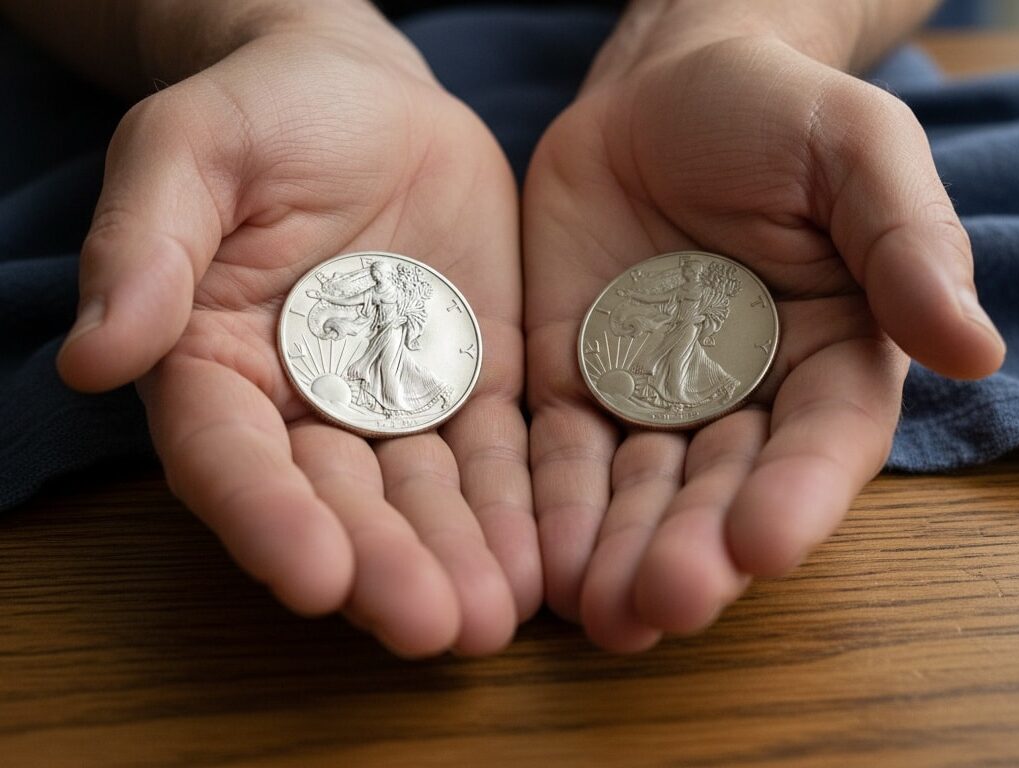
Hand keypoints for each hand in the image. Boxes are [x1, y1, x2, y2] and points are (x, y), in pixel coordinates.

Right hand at [57, 6, 537, 655]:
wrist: (367, 98)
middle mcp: (303, 408)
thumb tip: (98, 353)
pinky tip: (545, 558)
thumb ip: (147, 244)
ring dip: (458, 560)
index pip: (231, 459)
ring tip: (495, 619)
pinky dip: (518, 507)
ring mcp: (397, 404)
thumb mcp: (191, 151)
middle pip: (339, 502)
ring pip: (425, 497)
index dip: (267, 519)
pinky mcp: (475, 385)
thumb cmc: (265, 113)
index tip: (310, 575)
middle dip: (383, 567)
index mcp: (216, 366)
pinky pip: (499, 454)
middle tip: (431, 626)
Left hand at [524, 22, 1003, 649]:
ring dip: (618, 554)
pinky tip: (539, 558)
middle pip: (723, 491)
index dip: (798, 497)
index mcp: (831, 358)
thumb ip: (906, 240)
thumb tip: (972, 344)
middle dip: (694, 550)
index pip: (823, 444)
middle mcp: (744, 401)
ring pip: (638, 493)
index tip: (765, 542)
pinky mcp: (573, 387)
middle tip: (662, 604)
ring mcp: (652, 401)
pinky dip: (550, 506)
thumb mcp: (855, 150)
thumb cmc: (773, 115)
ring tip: (599, 611)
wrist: (657, 96)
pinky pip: (560, 455)